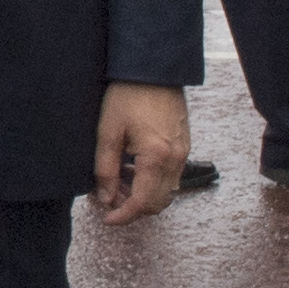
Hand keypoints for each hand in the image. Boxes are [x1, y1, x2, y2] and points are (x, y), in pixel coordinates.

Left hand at [90, 84, 186, 225]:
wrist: (153, 68)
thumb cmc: (128, 95)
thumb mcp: (108, 132)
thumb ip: (105, 169)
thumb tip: (105, 196)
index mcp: (156, 157)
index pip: (142, 203)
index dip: (123, 216)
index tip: (108, 219)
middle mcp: (176, 159)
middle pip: (158, 203)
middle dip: (133, 208)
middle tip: (109, 199)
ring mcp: (183, 152)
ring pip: (166, 191)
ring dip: (144, 195)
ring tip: (118, 183)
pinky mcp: (184, 144)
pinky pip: (171, 175)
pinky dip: (153, 181)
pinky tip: (132, 169)